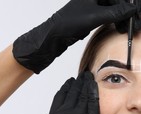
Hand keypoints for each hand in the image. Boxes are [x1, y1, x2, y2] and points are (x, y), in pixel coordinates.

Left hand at [13, 0, 135, 73]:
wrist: (53, 36)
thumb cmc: (68, 23)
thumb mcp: (94, 17)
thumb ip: (114, 13)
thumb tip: (131, 10)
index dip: (127, 7)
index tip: (133, 17)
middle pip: (115, 3)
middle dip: (124, 14)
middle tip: (131, 25)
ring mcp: (91, 6)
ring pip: (111, 10)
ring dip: (119, 19)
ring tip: (125, 28)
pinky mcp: (88, 16)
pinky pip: (105, 16)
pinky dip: (112, 21)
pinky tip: (116, 27)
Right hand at [37, 71, 101, 113]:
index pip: (60, 97)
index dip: (64, 88)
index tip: (68, 83)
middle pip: (72, 93)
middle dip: (76, 83)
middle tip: (80, 77)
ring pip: (83, 96)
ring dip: (85, 85)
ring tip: (88, 77)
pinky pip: (94, 105)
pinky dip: (94, 94)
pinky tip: (95, 87)